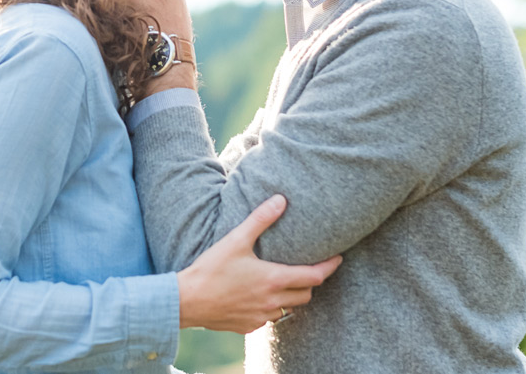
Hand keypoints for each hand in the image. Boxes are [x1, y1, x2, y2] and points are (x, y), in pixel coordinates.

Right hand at [175, 195, 341, 332]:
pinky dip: (271, 308)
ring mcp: (260, 317)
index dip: (329, 267)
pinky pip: (269, 318)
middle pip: (306, 294)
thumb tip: (281, 200)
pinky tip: (259, 296)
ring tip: (284, 281)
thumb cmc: (211, 268)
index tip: (338, 258)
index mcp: (273, 280)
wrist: (187, 301)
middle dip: (311, 282)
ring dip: (291, 296)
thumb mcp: (236, 239)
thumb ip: (260, 219)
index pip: (314, 276)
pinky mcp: (248, 326)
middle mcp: (272, 302)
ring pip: (288, 309)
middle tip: (309, 268)